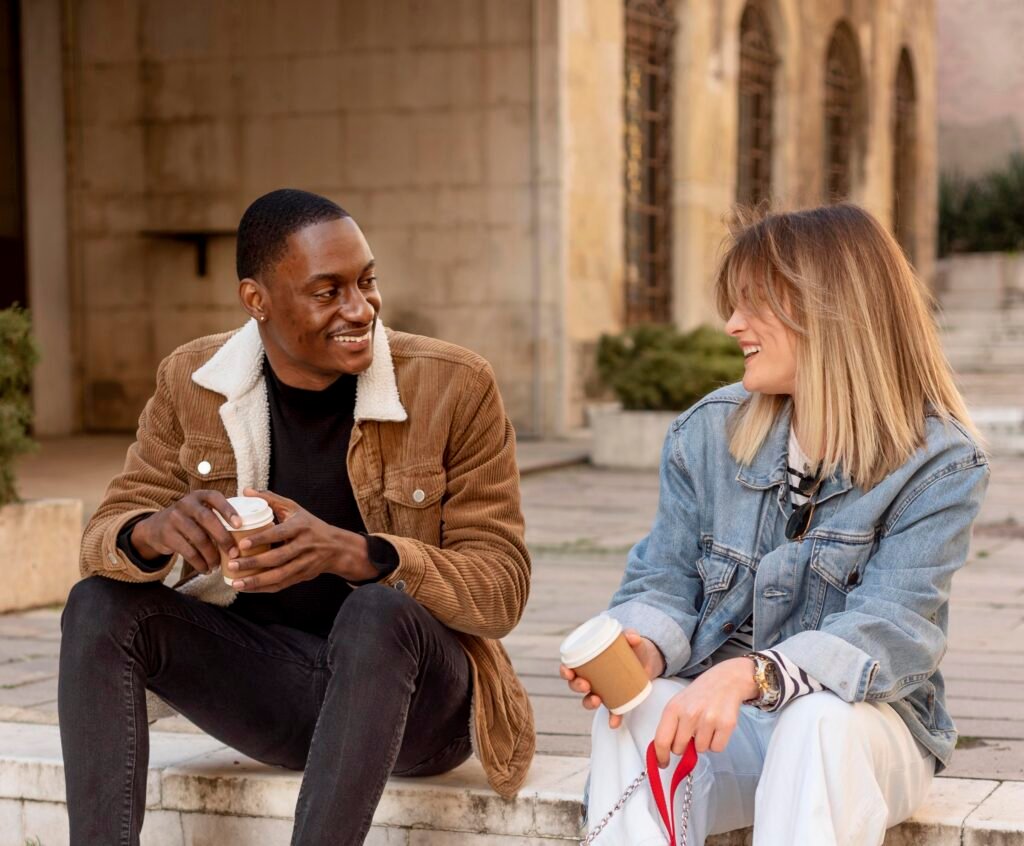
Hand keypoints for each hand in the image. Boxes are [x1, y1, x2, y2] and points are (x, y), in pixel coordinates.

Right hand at [131, 490, 241, 573]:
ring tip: (218, 565)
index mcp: (200, 496)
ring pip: (198, 538)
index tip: (239, 524)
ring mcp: (174, 518)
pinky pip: (187, 551)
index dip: (228, 510)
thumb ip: (219, 516)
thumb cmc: (191, 520)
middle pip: (207, 519)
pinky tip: (206, 569)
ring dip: (211, 555)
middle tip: (234, 553)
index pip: (215, 498)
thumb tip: (249, 531)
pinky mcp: (167, 535)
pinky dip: (199, 563)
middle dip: (223, 537)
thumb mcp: (201, 511)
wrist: (156, 527)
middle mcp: (186, 504)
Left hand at [223, 488, 377, 591]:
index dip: (261, 539)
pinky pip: (281, 584)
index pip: (280, 533)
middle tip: (233, 564)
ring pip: (279, 575)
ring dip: (257, 580)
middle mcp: (304, 546)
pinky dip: (264, 588)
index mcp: (301, 527)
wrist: (336, 547)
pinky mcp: (302, 576)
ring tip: (237, 582)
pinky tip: (248, 588)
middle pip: (278, 557)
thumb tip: (246, 491)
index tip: (242, 544)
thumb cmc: (310, 525)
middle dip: (254, 563)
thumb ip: (270, 499)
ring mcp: (304, 563)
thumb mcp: (294, 509)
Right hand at [559, 629, 665, 728]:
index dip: (564, 670)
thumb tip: (631, 636)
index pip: (570, 666)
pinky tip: (614, 723)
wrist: (648, 659)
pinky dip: (612, 718)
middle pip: (575, 684)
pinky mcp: (616, 699)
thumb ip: (632, 635)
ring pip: (588, 699)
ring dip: (589, 702)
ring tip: (597, 700)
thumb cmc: (633, 646)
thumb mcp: (632, 640)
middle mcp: (592, 677)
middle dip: (576, 686)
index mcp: (589, 661)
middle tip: (585, 684)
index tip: (567, 671)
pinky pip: (611, 711)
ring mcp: (603, 689)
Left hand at [652, 657, 758, 765]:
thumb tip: (664, 751)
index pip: (661, 740)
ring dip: (702, 743)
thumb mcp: (678, 704)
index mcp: (673, 708)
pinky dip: (717, 742)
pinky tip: (717, 727)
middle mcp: (689, 714)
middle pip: (679, 749)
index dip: (660, 756)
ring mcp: (708, 719)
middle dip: (683, 747)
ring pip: (700, 750)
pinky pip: (717, 748)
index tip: (662, 763)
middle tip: (690, 733)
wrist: (726, 680)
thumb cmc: (699, 694)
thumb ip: (670, 725)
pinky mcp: (726, 725)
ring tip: (706, 725)